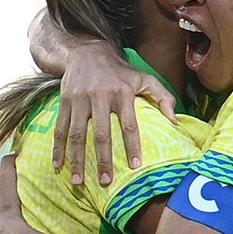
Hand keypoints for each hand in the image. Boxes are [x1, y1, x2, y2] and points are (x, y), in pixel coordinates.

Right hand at [53, 42, 176, 185]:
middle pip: (101, 133)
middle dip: (103, 159)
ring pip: (77, 134)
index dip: (133, 146)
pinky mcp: (64, 101)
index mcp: (122, 93)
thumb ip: (163, 97)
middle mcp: (100, 96)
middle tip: (106, 182)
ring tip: (78, 182)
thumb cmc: (120, 71)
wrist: (87, 52)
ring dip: (77, 159)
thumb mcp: (145, 78)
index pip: (129, 124)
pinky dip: (57, 148)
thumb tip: (174, 122)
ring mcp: (80, 99)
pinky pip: (60, 128)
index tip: (136, 166)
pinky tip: (58, 166)